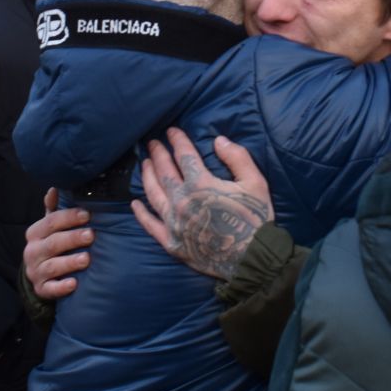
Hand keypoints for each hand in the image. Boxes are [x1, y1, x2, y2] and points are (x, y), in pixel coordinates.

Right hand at [24, 188, 92, 300]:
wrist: (40, 275)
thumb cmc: (51, 244)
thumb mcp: (50, 226)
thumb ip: (53, 209)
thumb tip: (54, 188)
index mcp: (35, 233)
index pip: (50, 222)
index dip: (68, 217)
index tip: (87, 214)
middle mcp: (32, 251)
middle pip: (53, 243)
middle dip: (72, 238)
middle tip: (91, 235)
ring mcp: (36, 271)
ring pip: (51, 266)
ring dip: (69, 262)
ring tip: (87, 259)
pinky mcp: (41, 289)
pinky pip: (50, 289)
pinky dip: (61, 287)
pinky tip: (74, 284)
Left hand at [132, 128, 271, 280]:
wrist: (252, 259)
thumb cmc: (255, 219)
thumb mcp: (255, 182)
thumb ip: (237, 157)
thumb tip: (218, 140)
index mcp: (201, 185)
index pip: (184, 156)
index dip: (178, 140)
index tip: (172, 131)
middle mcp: (182, 201)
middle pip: (164, 172)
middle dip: (158, 154)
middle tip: (153, 143)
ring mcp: (174, 223)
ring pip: (153, 194)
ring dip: (147, 176)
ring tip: (145, 163)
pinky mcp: (171, 242)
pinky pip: (150, 225)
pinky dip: (141, 214)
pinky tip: (135, 203)